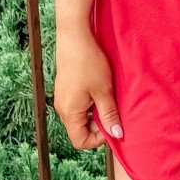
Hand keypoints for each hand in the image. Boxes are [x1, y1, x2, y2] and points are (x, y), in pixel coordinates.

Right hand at [53, 28, 123, 150]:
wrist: (74, 37)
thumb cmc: (89, 63)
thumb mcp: (103, 91)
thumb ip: (109, 115)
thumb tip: (117, 134)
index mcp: (69, 112)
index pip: (80, 141)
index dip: (98, 139)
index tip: (112, 124)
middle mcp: (62, 108)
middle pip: (79, 130)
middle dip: (98, 126)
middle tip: (112, 110)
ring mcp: (62, 99)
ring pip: (80, 118)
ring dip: (95, 113)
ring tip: (107, 98)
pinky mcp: (65, 90)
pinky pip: (77, 106)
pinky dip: (90, 104)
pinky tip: (99, 90)